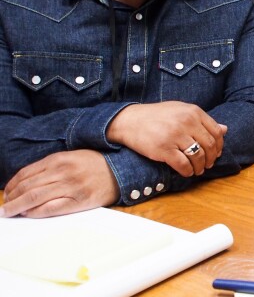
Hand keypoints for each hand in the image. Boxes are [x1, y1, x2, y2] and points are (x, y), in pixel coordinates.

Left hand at [0, 150, 119, 217]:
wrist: (121, 171)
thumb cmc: (96, 165)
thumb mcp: (72, 158)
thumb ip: (51, 167)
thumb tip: (28, 182)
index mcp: (59, 159)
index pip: (26, 173)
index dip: (12, 185)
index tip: (6, 193)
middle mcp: (62, 172)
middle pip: (27, 187)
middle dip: (11, 199)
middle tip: (3, 208)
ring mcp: (71, 186)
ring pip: (34, 198)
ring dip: (17, 207)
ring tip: (9, 212)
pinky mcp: (79, 200)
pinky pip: (51, 208)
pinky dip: (36, 212)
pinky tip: (28, 214)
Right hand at [106, 101, 226, 176]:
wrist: (130, 120)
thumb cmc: (157, 116)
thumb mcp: (181, 110)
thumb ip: (202, 120)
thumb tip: (225, 129)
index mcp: (193, 112)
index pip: (216, 132)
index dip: (219, 145)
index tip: (216, 153)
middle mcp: (186, 122)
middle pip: (209, 145)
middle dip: (211, 158)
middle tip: (208, 164)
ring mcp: (175, 136)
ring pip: (198, 157)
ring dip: (200, 167)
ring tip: (198, 170)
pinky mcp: (164, 149)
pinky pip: (183, 165)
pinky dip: (188, 171)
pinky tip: (187, 172)